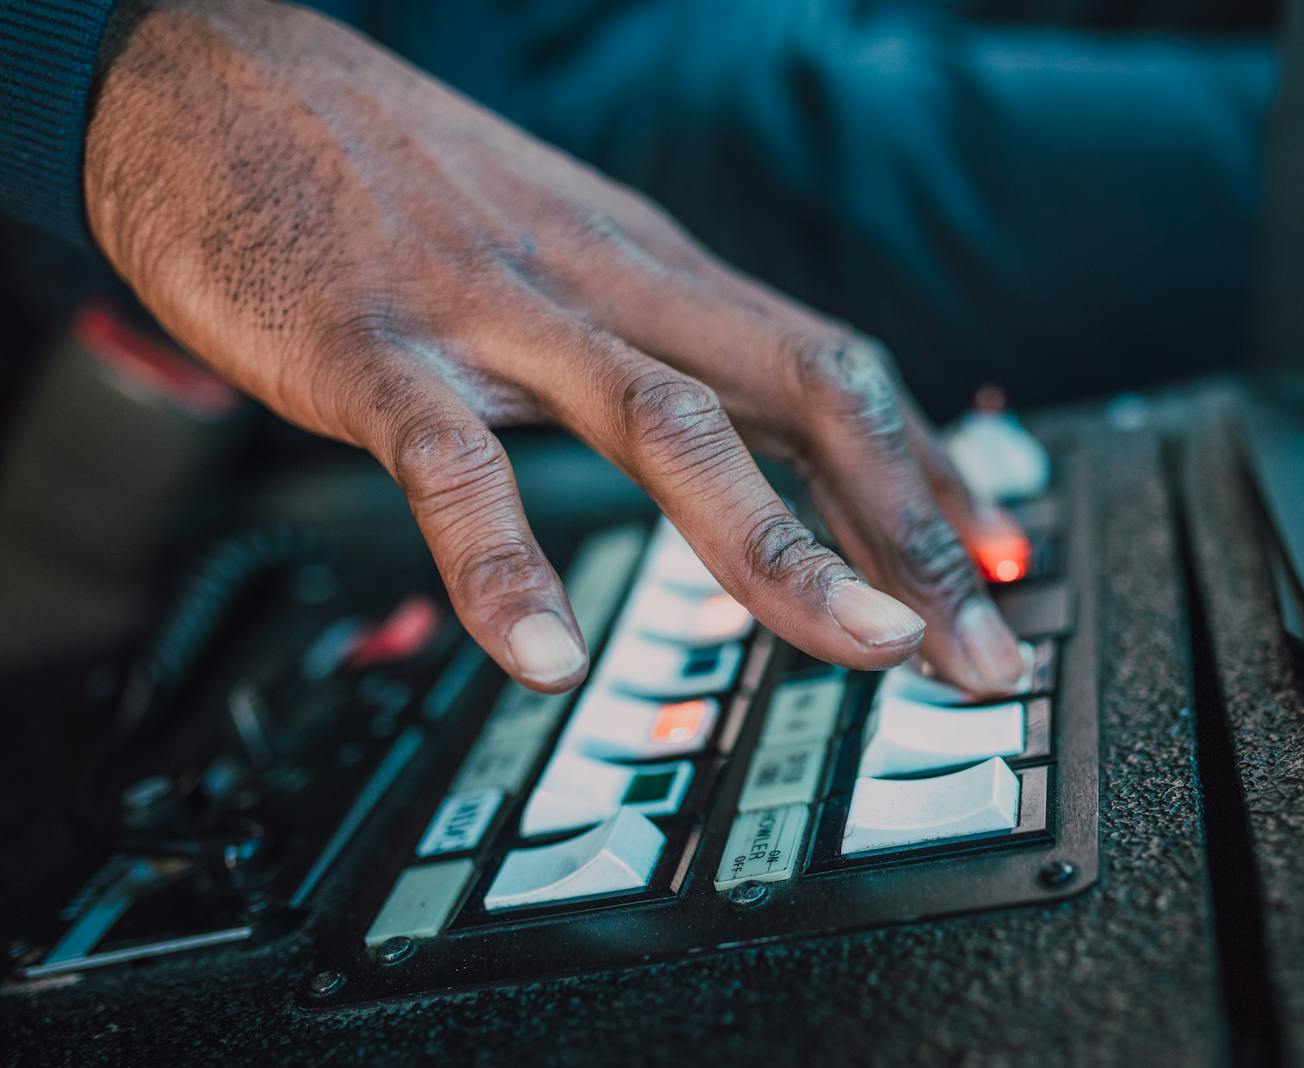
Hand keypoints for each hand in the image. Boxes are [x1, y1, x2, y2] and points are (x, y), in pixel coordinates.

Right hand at [85, 0, 1026, 693]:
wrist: (206, 76)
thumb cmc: (400, 187)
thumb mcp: (570, 258)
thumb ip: (660, 348)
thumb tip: (757, 441)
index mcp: (660, 275)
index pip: (838, 374)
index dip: (931, 478)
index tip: (999, 575)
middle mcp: (611, 287)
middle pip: (806, 393)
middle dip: (911, 529)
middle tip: (982, 650)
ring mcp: (499, 315)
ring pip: (670, 423)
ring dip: (780, 542)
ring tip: (862, 646)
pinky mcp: (375, 349)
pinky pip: (454, 464)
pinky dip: (504, 562)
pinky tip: (545, 656)